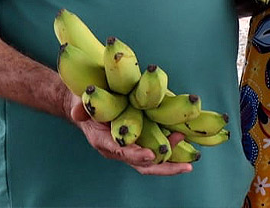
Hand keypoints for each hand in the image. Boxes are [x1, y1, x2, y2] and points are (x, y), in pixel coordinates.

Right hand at [66, 93, 193, 175]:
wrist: (88, 106)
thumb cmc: (86, 104)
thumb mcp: (81, 103)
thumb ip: (81, 108)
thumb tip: (78, 111)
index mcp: (105, 141)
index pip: (121, 152)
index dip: (136, 154)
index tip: (151, 155)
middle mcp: (120, 148)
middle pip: (143, 165)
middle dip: (164, 167)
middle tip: (185, 167)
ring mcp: (132, 146)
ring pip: (153, 160)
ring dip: (172, 157)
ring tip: (191, 154)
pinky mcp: (141, 139)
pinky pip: (157, 148)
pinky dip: (172, 146)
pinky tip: (186, 140)